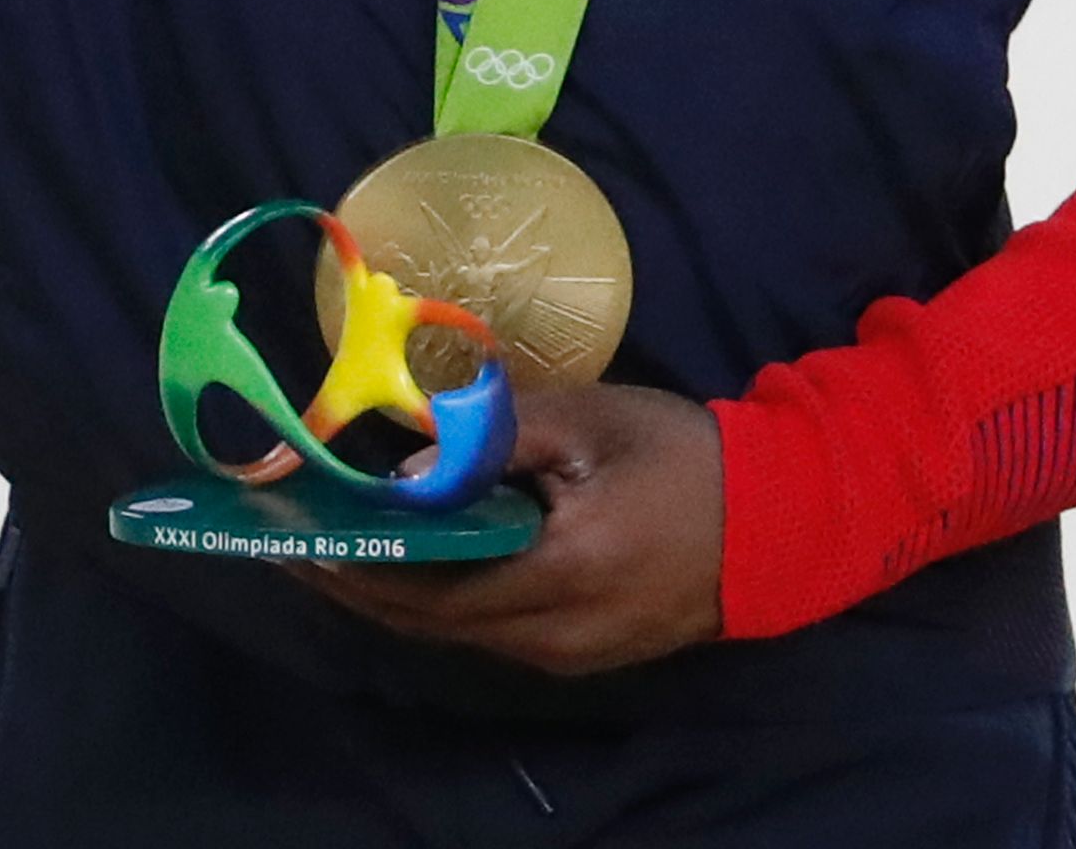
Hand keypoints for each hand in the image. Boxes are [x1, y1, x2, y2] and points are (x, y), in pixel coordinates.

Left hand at [308, 382, 727, 677]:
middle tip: (291, 545)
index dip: (352, 567)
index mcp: (558, 574)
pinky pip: (489, 631)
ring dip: (393, 593)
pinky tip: (414, 560)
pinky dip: (440, 598)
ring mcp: (569, 654)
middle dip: (353, 585)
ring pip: (455, 631)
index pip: (425, 589)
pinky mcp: (583, 651)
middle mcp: (553, 635)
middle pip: (426, 622)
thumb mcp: (593, 421)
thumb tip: (407, 467)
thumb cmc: (686, 458)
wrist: (783, 520)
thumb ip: (497, 436)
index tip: (292, 534)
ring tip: (336, 547)